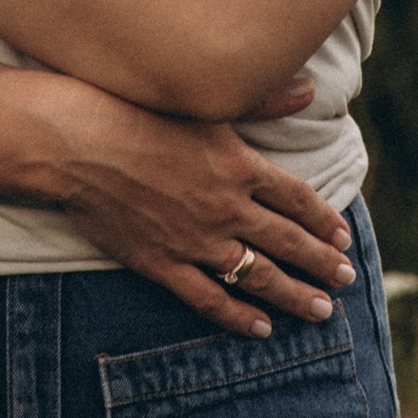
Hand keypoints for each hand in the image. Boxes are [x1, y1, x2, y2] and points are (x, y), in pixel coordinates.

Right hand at [19, 78, 355, 336]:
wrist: (72, 142)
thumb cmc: (132, 110)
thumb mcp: (201, 101)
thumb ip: (260, 99)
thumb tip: (308, 90)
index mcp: (238, 165)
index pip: (298, 200)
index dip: (324, 221)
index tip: (343, 238)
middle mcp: (225, 207)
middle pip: (287, 242)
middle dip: (321, 263)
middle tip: (345, 279)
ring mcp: (194, 240)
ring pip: (258, 276)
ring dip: (294, 295)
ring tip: (322, 310)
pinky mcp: (162, 262)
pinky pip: (209, 298)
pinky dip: (239, 316)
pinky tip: (261, 327)